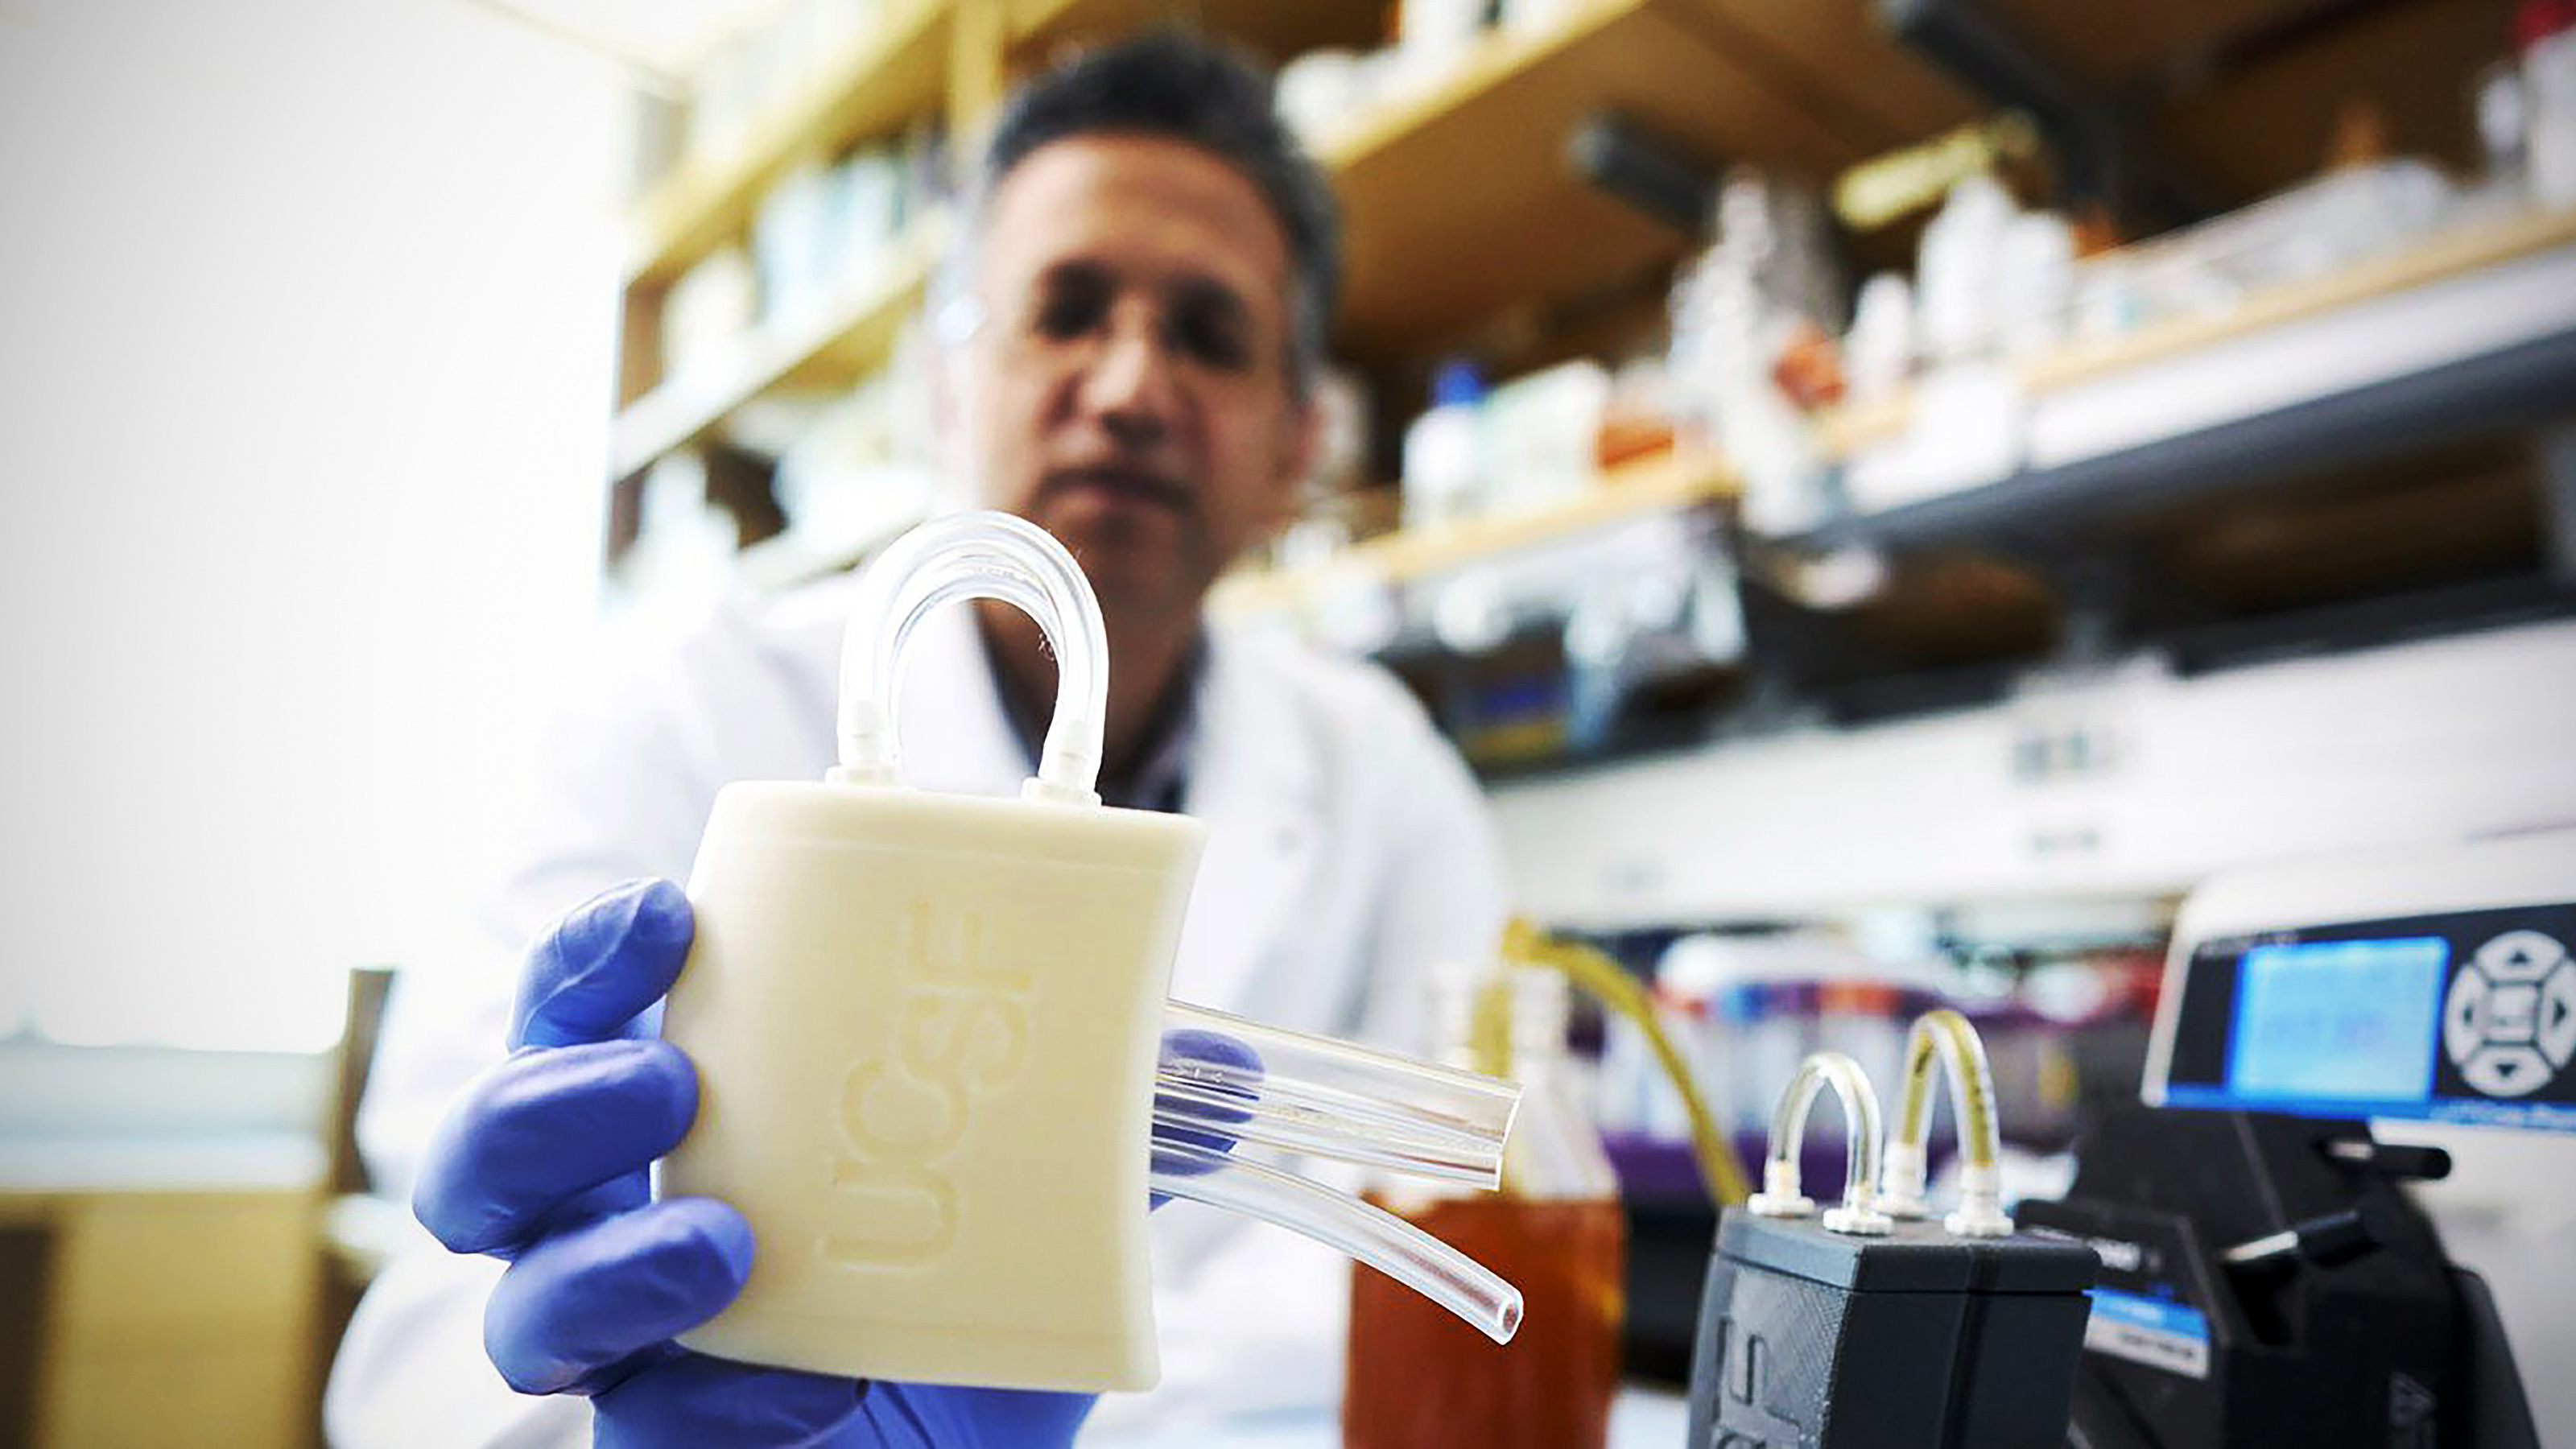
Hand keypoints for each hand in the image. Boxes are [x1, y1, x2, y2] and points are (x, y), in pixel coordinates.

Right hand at [409, 879, 1101, 1447]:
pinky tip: (811, 1384)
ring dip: (605, 1257)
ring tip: (723, 1237)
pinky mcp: (662, 1440)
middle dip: (550, 1099)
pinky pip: (642, 1423)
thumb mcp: (1049, 1195)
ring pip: (523, 1298)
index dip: (588, 960)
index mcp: (696, 1110)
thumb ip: (1113, 1126)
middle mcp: (624, 1215)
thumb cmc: (975, 1296)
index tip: (663, 915)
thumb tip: (1228, 1063)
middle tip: (671, 1077)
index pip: (580, 1013)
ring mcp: (629, 1342)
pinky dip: (718, 1395)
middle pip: (490, 1150)